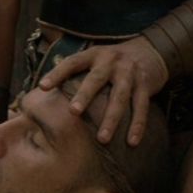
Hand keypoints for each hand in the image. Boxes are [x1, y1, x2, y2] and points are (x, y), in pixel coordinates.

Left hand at [38, 36, 168, 145]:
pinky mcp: (145, 85)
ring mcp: (129, 73)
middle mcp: (111, 61)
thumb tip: (42, 91)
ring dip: (111, 119)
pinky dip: (137, 125)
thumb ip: (74, 73)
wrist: (151, 51)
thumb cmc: (111, 63)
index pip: (72, 62)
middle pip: (96, 79)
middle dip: (84, 96)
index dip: (57, 73)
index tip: (42, 87)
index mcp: (93, 55)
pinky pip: (141, 107)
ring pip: (120, 97)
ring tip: (103, 139)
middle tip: (73, 113)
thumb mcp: (94, 60)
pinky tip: (132, 141)